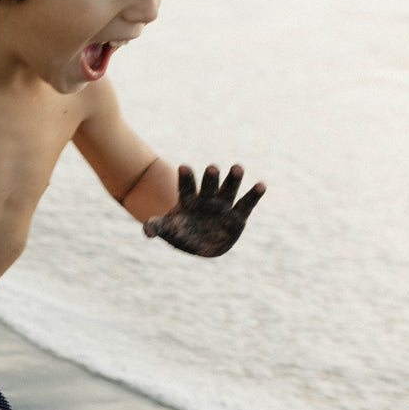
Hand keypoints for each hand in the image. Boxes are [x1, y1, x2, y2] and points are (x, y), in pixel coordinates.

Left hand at [143, 164, 264, 256]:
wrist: (201, 242)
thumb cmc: (182, 232)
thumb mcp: (168, 230)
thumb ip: (157, 227)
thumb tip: (147, 231)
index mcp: (189, 201)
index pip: (186, 188)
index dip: (185, 179)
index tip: (183, 166)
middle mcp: (207, 199)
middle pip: (209, 186)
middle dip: (210, 178)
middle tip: (211, 167)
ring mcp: (223, 206)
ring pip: (228, 190)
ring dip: (233, 179)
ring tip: (237, 167)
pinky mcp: (238, 216)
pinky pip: (246, 204)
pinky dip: (254, 195)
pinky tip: (261, 185)